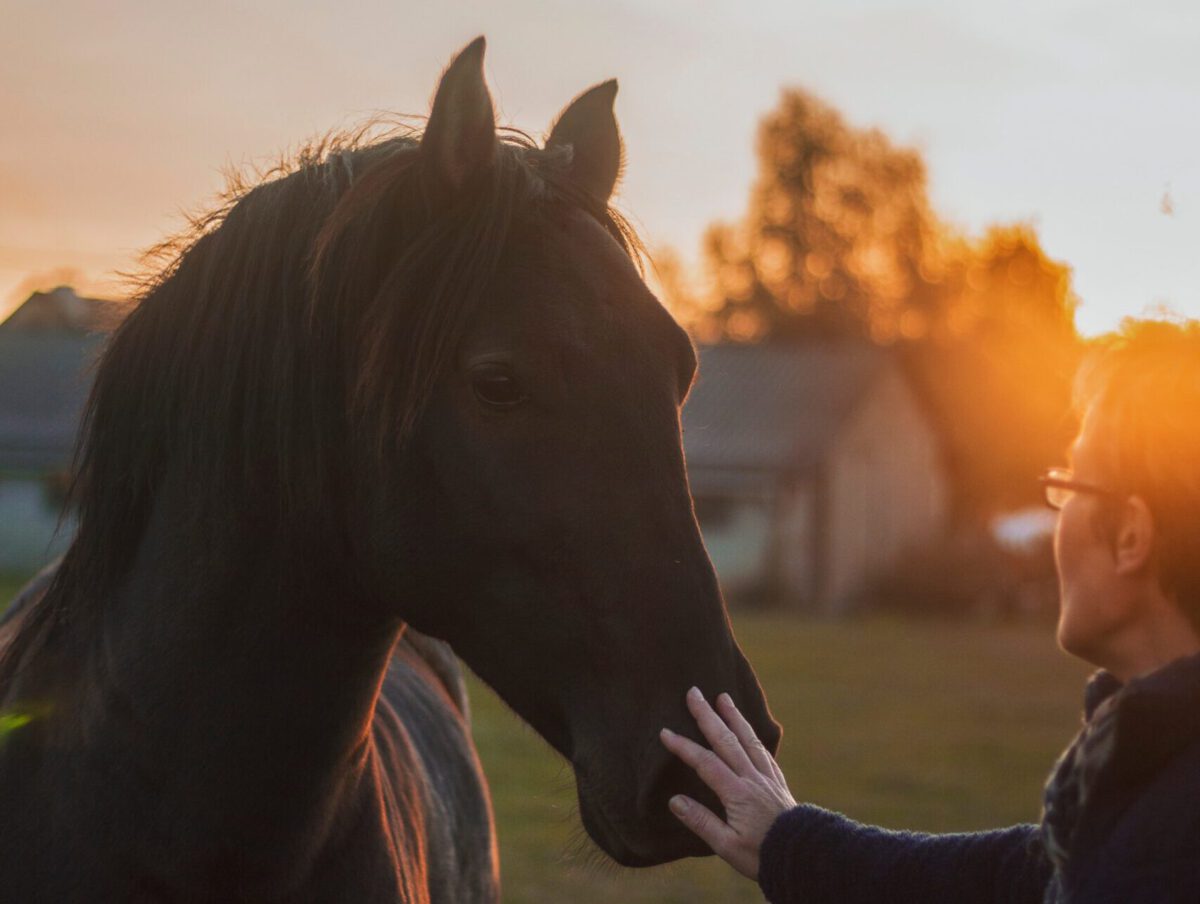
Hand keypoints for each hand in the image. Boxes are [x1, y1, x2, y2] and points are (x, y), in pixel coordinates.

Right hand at [659, 687, 795, 879]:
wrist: (802, 856)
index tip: (665, 732)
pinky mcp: (777, 782)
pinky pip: (763, 751)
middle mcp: (752, 778)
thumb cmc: (761, 854)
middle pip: (726, 740)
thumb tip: (674, 801)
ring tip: (723, 697)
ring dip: (733, 716)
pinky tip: (748, 729)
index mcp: (737, 793)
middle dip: (707, 715)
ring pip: (748, 739)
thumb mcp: (726, 846)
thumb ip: (701, 822)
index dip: (684, 746)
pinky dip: (753, 735)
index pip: (705, 762)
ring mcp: (767, 777)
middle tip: (694, 692)